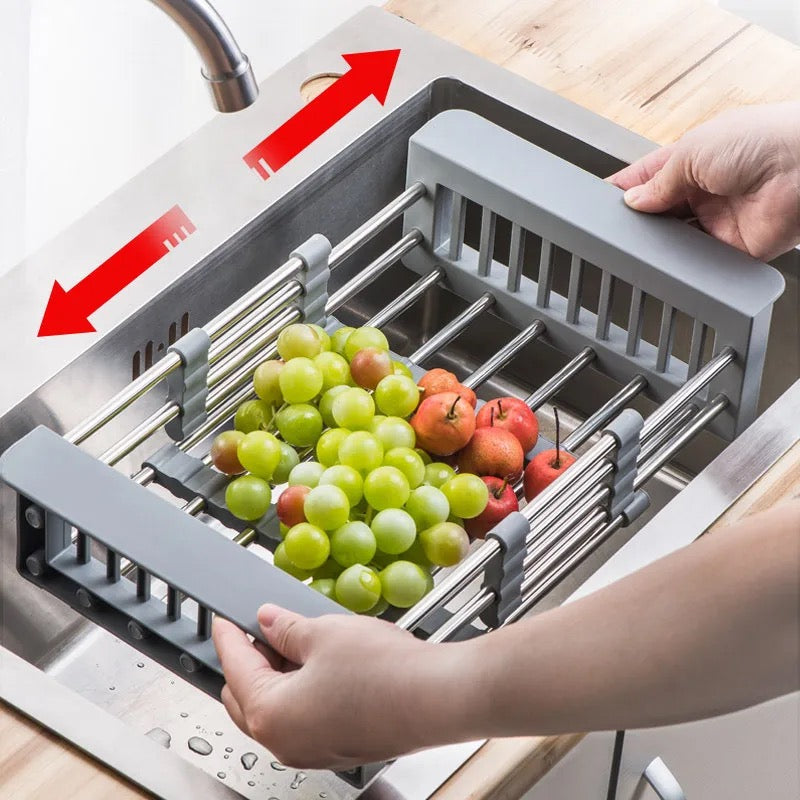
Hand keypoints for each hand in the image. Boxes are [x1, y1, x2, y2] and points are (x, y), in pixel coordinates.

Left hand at [212, 605, 470, 768]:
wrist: (439, 697)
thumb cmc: (383, 671)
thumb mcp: (323, 633)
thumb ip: (286, 628)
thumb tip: (268, 621)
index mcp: (270, 715)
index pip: (234, 668)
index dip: (228, 636)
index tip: (225, 619)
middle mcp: (286, 743)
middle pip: (246, 698)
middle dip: (248, 661)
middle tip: (260, 627)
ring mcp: (313, 751)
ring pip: (276, 711)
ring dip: (275, 677)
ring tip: (294, 639)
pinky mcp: (339, 747)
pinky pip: (303, 719)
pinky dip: (299, 692)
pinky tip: (319, 664)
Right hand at [608, 102, 799, 260]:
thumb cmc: (764, 139)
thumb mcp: (692, 150)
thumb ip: (657, 181)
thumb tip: (632, 201)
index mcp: (694, 160)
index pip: (648, 178)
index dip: (623, 190)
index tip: (598, 204)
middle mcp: (705, 191)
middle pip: (658, 212)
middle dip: (639, 219)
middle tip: (616, 227)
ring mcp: (717, 220)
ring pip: (674, 240)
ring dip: (659, 242)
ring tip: (641, 242)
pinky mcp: (732, 249)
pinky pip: (700, 262)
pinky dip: (683, 263)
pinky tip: (669, 259)